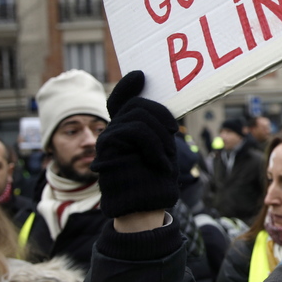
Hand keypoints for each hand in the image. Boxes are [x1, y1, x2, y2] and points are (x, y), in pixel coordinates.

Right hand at [91, 71, 179, 218]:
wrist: (143, 206)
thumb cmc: (154, 180)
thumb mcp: (160, 149)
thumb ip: (155, 130)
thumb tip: (165, 113)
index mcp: (125, 130)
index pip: (121, 101)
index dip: (127, 85)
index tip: (141, 75)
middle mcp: (113, 131)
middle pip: (137, 105)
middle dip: (161, 114)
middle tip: (173, 132)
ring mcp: (108, 138)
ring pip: (138, 115)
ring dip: (161, 133)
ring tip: (167, 154)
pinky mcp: (108, 147)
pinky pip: (136, 131)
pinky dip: (155, 145)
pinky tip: (161, 162)